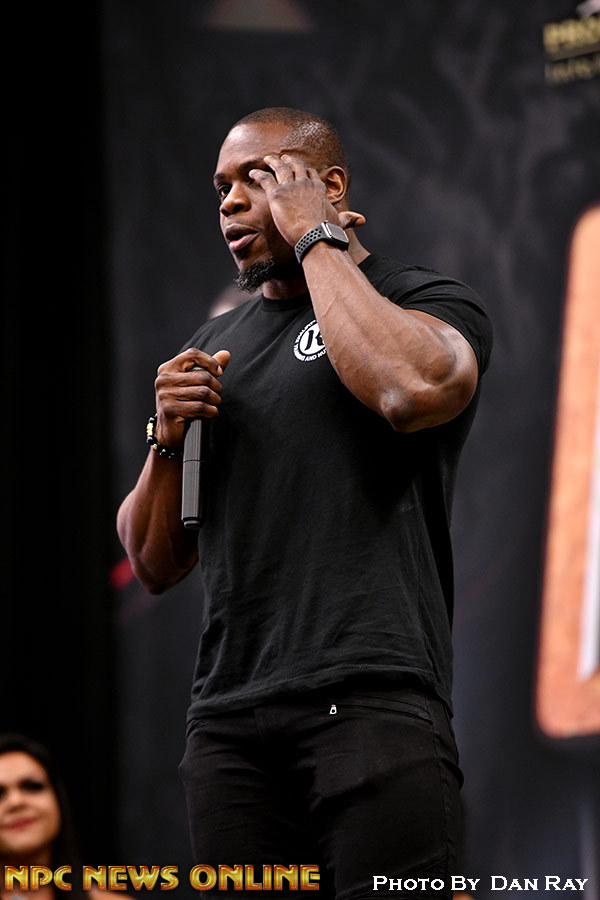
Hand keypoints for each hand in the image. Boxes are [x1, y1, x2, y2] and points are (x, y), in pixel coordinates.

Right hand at [153, 347, 230, 450]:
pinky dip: (211, 411)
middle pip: (202, 376)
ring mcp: (165, 395)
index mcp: (167, 369)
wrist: (168, 430)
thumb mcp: (192, 383)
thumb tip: (225, 354)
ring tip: (214, 403)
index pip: (192, 354)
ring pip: (203, 392)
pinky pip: (200, 407)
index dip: (210, 361)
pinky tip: (211, 413)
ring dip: (215, 400)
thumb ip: (208, 367)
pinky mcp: (170, 410)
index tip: (219, 372)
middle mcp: (164, 380)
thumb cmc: (181, 404)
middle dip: (216, 387)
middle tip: (217, 394)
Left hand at [249, 154, 364, 245]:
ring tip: (267, 159)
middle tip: (282, 158)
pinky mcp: (277, 194)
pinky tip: (252, 172)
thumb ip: (348, 219)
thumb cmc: (328, 233)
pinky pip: (265, 179)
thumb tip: (361, 220)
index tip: (299, 168)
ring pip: (280, 168)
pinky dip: (258, 174)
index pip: (311, 174)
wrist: (315, 236)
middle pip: (296, 166)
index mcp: (318, 189)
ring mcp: (290, 187)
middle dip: (288, 160)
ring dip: (272, 162)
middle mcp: (305, 184)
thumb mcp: (339, 223)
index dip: (304, 171)